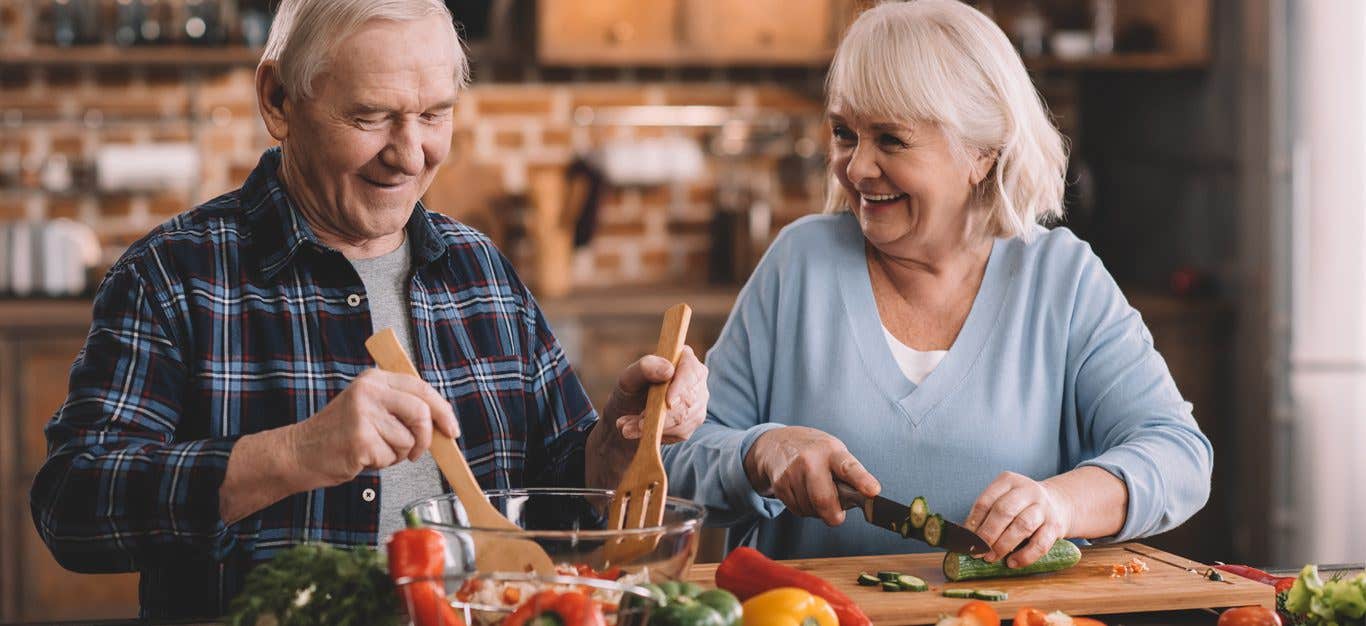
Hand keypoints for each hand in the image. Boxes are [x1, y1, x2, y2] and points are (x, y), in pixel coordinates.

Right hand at [286, 369, 458, 487]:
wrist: (299, 452)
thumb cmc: (338, 434)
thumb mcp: (368, 407)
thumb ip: (400, 407)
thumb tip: (441, 422)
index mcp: (374, 379)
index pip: (422, 388)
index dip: (443, 410)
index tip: (451, 429)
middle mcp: (369, 391)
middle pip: (421, 413)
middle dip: (426, 438)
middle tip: (416, 452)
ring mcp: (363, 414)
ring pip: (408, 439)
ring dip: (397, 454)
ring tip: (374, 450)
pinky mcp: (360, 439)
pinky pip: (391, 457)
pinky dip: (382, 464)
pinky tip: (362, 457)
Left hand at [603, 346, 707, 443]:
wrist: (629, 413)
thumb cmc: (631, 389)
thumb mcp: (630, 377)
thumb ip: (645, 368)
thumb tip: (668, 370)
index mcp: (684, 359)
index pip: (692, 372)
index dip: (682, 387)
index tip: (668, 403)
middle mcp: (696, 379)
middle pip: (690, 399)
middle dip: (663, 415)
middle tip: (638, 422)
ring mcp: (699, 400)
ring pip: (685, 419)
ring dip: (656, 426)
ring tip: (632, 426)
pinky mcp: (694, 420)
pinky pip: (682, 431)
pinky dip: (659, 434)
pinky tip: (642, 431)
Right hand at [743, 426, 879, 525]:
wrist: (776, 443)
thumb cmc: (813, 451)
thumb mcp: (834, 452)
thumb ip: (848, 474)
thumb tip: (861, 500)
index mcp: (832, 451)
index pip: (849, 467)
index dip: (862, 481)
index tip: (873, 491)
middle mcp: (811, 460)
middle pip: (824, 500)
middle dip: (833, 516)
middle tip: (836, 516)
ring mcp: (792, 472)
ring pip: (810, 509)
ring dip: (816, 511)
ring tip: (815, 493)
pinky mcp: (779, 484)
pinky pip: (797, 510)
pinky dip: (804, 509)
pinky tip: (802, 494)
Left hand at [964, 471, 1073, 567]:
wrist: (1059, 503)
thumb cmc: (1021, 505)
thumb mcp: (1004, 499)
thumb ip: (987, 514)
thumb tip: (966, 538)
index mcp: (1008, 481)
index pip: (986, 501)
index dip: (973, 522)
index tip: (966, 539)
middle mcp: (1027, 491)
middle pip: (1004, 511)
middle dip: (987, 534)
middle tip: (978, 551)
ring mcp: (1044, 508)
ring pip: (1022, 526)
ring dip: (1003, 545)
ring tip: (991, 558)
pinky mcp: (1055, 526)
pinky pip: (1040, 543)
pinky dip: (1024, 556)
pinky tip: (1012, 563)